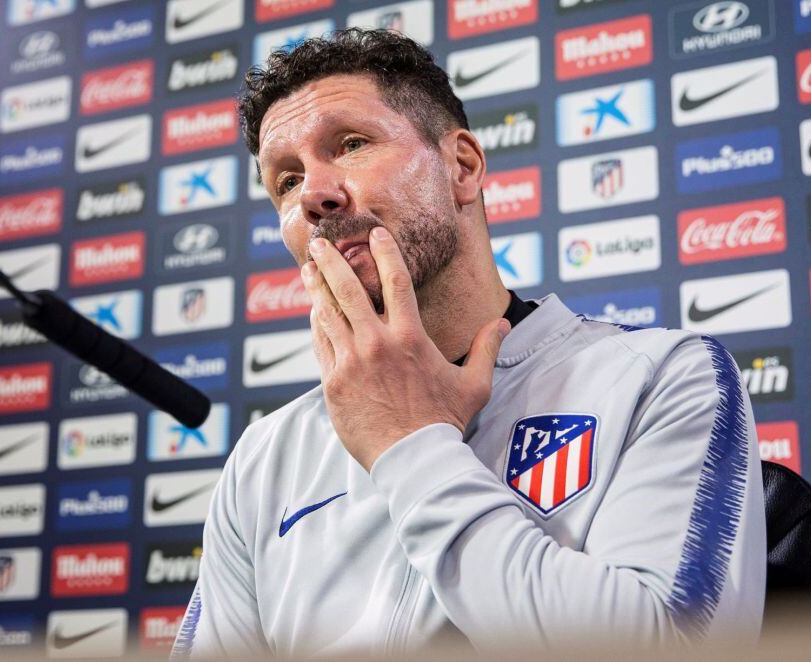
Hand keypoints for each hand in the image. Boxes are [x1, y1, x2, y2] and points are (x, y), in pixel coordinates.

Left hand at [302, 226, 509, 470]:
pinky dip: (317, 325)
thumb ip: (486, 349)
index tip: (375, 234)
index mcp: (410, 336)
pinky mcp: (333, 383)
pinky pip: (321, 345)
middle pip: (349, 289)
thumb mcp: (474, 384)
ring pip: (328, 314)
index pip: (396, 280)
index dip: (385, 251)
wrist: (413, 459)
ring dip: (317, 288)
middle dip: (332, 262)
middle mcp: (377, 343)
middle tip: (319, 243)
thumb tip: (502, 323)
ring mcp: (351, 362)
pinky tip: (313, 312)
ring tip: (307, 270)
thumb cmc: (444, 422)